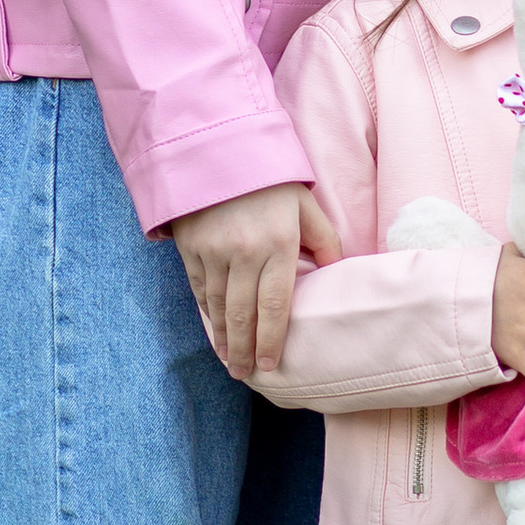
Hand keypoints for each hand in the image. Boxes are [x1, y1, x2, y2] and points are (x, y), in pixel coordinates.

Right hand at [173, 183, 343, 377]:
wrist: (219, 149)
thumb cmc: (271, 181)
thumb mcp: (306, 204)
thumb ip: (324, 240)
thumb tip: (334, 273)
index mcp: (278, 244)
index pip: (276, 305)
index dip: (273, 340)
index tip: (271, 365)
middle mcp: (245, 252)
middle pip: (244, 314)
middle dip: (245, 350)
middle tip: (247, 375)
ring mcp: (214, 251)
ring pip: (219, 307)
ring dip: (224, 339)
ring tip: (231, 363)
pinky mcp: (190, 247)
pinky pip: (199, 290)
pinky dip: (206, 315)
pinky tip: (213, 331)